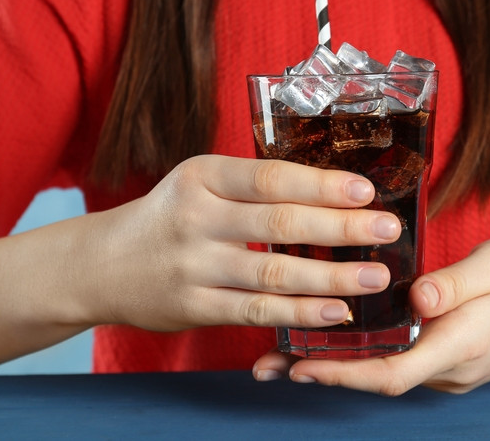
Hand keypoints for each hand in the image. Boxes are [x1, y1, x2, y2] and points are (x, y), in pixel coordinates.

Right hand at [81, 155, 401, 332]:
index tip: (366, 189)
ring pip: (274, 273)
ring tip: (375, 276)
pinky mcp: (193, 306)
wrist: (101, 264)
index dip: (322, 184)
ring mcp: (193, 265)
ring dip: (332, 277)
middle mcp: (196, 217)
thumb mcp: (199, 183)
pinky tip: (335, 311)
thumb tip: (332, 189)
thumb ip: (253, 186)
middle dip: (342, 228)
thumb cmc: (169, 216)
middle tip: (388, 229)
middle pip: (280, 223)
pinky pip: (256, 311)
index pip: (271, 177)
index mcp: (202, 176)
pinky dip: (299, 313)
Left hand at [253, 234, 489, 394]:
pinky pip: (399, 365)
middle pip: (377, 379)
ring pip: (385, 374)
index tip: (301, 364)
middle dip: (323, 372)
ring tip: (284, 354)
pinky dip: (362, 357)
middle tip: (269, 363)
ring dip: (337, 364)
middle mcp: (453, 367)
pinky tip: (334, 340)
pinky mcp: (450, 361)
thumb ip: (459, 282)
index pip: (393, 372)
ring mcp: (452, 370)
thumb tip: (417, 299)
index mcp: (464, 342)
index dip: (343, 372)